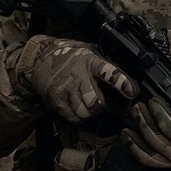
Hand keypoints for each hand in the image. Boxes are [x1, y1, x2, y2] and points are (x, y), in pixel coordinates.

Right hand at [16, 36, 135, 123]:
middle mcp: (79, 76)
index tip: (131, 92)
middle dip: (100, 106)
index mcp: (91, 63)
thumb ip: (103, 65)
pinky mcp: (55, 99)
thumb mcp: (88, 53)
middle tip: (99, 102)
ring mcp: (66, 89)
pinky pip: (71, 117)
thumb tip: (126, 80)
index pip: (108, 73)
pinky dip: (77, 117)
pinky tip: (76, 108)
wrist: (39, 58)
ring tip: (86, 105)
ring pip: (83, 112)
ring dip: (88, 113)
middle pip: (95, 103)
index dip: (121, 83)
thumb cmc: (69, 57)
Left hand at [123, 73, 170, 170]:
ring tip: (134, 114)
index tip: (155, 101)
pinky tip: (127, 136)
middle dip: (147, 120)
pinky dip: (135, 149)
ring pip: (152, 148)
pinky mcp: (169, 164)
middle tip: (140, 104)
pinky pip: (148, 160)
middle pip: (159, 138)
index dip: (161, 115)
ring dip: (140, 131)